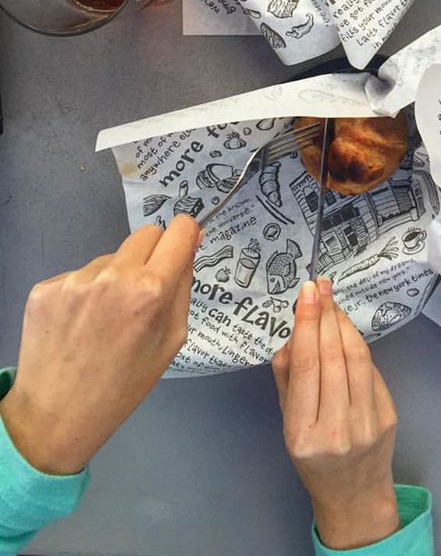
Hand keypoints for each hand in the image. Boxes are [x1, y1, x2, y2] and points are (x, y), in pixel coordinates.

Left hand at [0, 215, 199, 474]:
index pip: (180, 230)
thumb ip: (183, 288)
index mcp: (151, 290)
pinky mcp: (45, 287)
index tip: (183, 248)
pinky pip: (80, 275)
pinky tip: (79, 323)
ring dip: (116, 278)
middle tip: (144, 290)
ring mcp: (75, 280)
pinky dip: (85, 292)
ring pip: (111, 257)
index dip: (186, 236)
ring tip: (104, 319)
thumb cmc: (124, 385)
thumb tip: (190, 244)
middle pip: (146, 233)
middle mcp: (113, 276)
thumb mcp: (172, 340)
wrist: (55, 416)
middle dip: (153, 254)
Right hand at [272, 279, 399, 549]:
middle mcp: (336, 429)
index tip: (306, 293)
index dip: (307, 325)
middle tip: (320, 286)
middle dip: (325, 315)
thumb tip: (294, 333)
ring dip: (344, 324)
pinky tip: (347, 330)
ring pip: (357, 359)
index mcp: (302, 433)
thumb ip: (287, 379)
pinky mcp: (388, 418)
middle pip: (332, 358)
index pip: (305, 367)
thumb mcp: (288, 423)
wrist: (353, 494)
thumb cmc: (313, 456)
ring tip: (332, 302)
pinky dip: (358, 345)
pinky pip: (372, 371)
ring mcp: (366, 425)